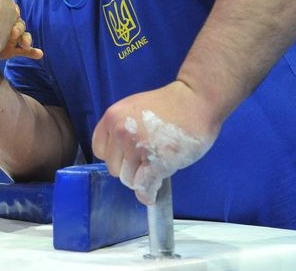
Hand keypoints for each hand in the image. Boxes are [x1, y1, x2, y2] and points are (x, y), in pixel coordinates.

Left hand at [0, 16, 43, 60]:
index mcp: (3, 19)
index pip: (12, 13)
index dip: (16, 12)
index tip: (16, 13)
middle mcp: (11, 27)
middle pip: (19, 26)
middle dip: (19, 29)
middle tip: (14, 33)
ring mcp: (15, 39)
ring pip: (24, 37)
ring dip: (26, 40)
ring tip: (26, 46)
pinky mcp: (15, 50)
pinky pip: (26, 51)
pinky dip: (33, 52)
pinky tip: (40, 54)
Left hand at [90, 81, 219, 204]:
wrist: (195, 100)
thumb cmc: (169, 105)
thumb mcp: (134, 109)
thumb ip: (123, 129)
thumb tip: (123, 157)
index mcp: (112, 118)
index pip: (100, 150)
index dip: (115, 156)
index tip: (128, 157)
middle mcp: (119, 132)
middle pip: (113, 167)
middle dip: (130, 169)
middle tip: (148, 161)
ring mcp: (136, 147)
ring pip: (129, 179)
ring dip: (142, 179)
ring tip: (158, 166)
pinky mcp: (155, 162)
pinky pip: (144, 187)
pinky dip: (148, 194)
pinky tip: (152, 195)